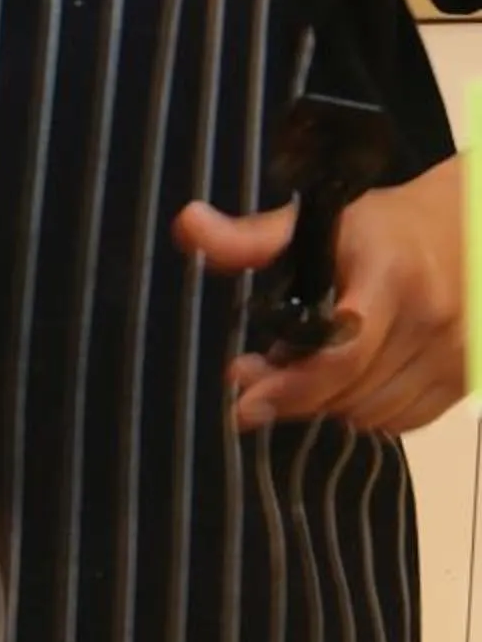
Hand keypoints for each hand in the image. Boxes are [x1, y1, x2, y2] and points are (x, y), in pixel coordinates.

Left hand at [175, 156, 467, 433]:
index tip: (239, 393)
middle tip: (260, 370)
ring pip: (372, 414)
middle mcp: (432, 323)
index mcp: (394, 279)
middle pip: (350, 393)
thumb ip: (253, 237)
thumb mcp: (322, 220)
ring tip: (305, 368)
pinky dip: (366, 410)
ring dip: (329, 403)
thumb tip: (188, 225)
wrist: (471, 232)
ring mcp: (455, 356)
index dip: (288, 385)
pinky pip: (404, 421)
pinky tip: (347, 380)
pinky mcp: (467, 380)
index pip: (341, 356)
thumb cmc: (387, 227)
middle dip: (295, 392)